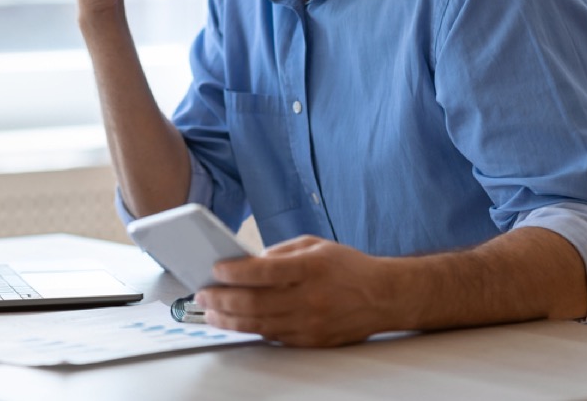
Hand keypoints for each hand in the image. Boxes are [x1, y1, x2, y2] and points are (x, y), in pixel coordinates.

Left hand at [194, 235, 390, 346]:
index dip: (234, 272)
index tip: (214, 270)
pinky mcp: (311, 340)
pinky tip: (237, 322)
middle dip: (221, 299)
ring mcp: (310, 322)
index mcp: (310, 267)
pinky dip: (251, 329)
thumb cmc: (348, 267)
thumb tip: (247, 263)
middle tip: (202, 294)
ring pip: (259, 324)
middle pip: (254, 302)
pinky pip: (273, 336)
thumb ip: (280, 252)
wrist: (384, 296)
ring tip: (211, 313)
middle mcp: (309, 297)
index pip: (263, 271)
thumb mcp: (315, 245)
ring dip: (229, 319)